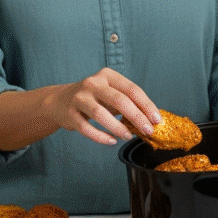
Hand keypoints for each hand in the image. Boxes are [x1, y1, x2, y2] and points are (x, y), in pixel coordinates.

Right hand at [45, 68, 160, 145]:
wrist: (59, 101)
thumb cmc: (94, 98)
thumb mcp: (110, 92)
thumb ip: (128, 102)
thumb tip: (150, 119)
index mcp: (108, 75)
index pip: (132, 89)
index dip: (146, 105)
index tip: (157, 119)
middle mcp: (93, 83)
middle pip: (119, 100)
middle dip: (137, 117)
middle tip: (148, 131)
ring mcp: (79, 98)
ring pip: (101, 114)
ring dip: (118, 128)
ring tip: (129, 136)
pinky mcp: (69, 114)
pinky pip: (86, 128)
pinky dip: (100, 137)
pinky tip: (112, 141)